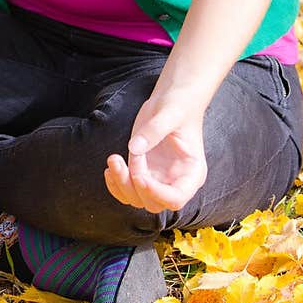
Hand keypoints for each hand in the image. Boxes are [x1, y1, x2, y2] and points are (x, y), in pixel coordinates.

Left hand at [104, 94, 206, 213]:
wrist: (171, 99)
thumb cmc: (179, 105)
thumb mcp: (170, 113)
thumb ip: (154, 130)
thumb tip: (134, 148)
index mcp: (192, 172)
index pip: (176, 198)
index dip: (157, 194)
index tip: (140, 177)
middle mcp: (176, 181)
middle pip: (154, 203)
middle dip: (135, 184)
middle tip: (129, 155)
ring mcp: (159, 178)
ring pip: (137, 199)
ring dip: (121, 184)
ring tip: (114, 159)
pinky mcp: (144, 171)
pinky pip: (128, 189)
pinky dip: (116, 184)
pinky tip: (110, 168)